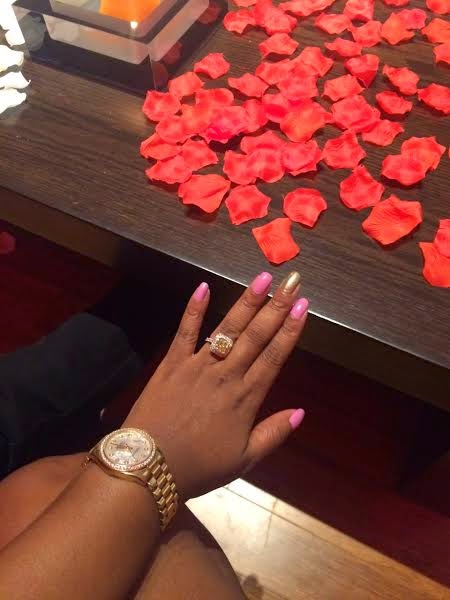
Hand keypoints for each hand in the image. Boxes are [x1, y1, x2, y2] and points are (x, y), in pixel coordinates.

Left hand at [123, 271, 307, 499]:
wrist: (149, 467)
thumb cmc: (198, 467)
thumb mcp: (243, 461)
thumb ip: (273, 434)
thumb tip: (301, 412)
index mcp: (245, 398)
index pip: (274, 357)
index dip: (290, 330)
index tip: (304, 307)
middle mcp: (226, 375)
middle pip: (256, 336)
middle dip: (277, 307)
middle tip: (292, 281)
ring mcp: (198, 366)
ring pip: (227, 329)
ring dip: (246, 302)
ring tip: (262, 279)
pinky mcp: (172, 363)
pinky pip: (184, 332)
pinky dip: (194, 310)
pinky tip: (203, 287)